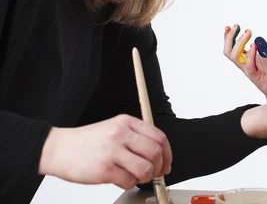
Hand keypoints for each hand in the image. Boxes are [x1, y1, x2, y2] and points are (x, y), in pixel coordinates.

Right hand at [38, 114, 171, 189]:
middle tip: (154, 174)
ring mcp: (113, 151)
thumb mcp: (113, 128)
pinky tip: (122, 180)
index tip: (167, 163)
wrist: (58, 149)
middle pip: (155, 153)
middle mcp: (121, 134)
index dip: (167, 153)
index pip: (159, 137)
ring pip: (145, 168)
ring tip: (137, 177)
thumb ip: (135, 137)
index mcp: (126, 122)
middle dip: (159, 167)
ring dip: (145, 177)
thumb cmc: (86, 142)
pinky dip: (130, 184)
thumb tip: (158, 155)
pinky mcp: (104, 169)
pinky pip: (129, 181)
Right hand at [223, 25, 266, 99]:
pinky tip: (254, 45)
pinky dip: (250, 55)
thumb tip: (258, 38)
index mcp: (247, 61)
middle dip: (230, 38)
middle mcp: (245, 66)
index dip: (228, 38)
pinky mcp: (257, 77)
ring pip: (235, 58)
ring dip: (239, 42)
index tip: (228, 27)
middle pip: (229, 52)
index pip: (232, 49)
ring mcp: (250, 71)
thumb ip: (264, 49)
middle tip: (237, 26)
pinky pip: (249, 66)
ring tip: (248, 32)